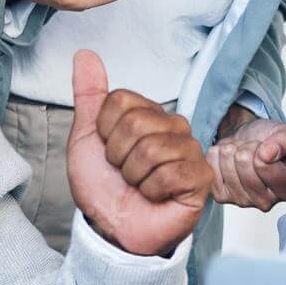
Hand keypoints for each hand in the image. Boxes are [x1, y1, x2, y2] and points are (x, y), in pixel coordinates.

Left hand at [66, 50, 212, 255]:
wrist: (114, 229)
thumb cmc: (104, 187)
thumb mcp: (87, 138)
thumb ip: (89, 95)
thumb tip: (85, 55)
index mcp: (149, 114)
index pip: (121, 101)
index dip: (105, 132)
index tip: (109, 152)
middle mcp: (174, 127)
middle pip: (136, 123)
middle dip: (119, 156)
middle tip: (124, 173)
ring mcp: (190, 151)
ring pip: (152, 148)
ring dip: (134, 176)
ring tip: (139, 186)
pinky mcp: (201, 177)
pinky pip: (170, 172)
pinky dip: (152, 191)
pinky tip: (155, 196)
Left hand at [207, 107, 285, 210]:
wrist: (248, 142)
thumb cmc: (268, 142)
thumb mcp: (284, 133)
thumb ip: (284, 141)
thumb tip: (269, 153)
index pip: (265, 165)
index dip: (262, 148)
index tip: (266, 147)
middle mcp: (266, 201)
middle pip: (244, 163)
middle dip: (246, 148)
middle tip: (252, 149)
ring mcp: (242, 201)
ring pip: (227, 165)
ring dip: (232, 150)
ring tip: (240, 152)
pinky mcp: (222, 197)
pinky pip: (212, 167)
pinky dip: (217, 156)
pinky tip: (228, 159)